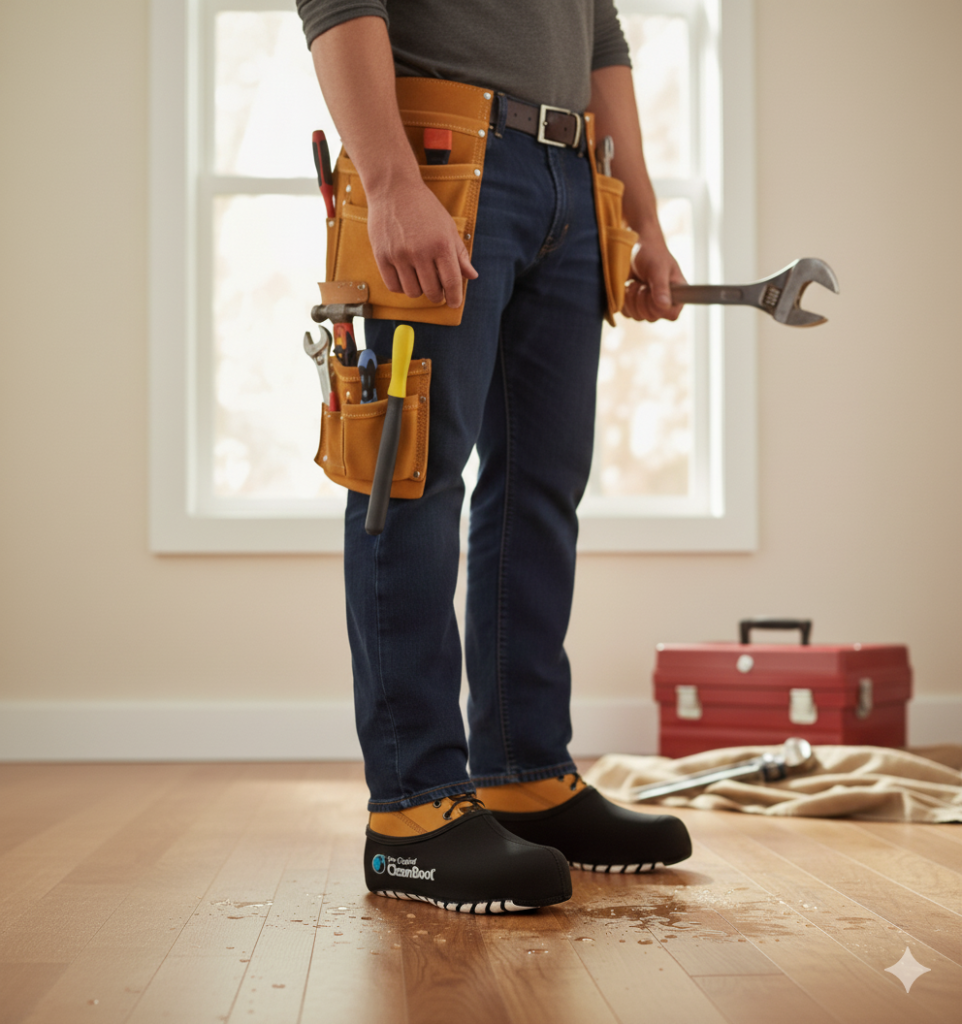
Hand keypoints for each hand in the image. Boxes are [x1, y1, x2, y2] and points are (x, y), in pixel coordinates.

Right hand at [366, 180, 477, 307]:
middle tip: (437, 290)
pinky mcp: (382, 256)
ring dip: (419, 291)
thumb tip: (472, 276)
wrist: (393, 189)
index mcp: (441, 244)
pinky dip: (402, 287)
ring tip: (420, 279)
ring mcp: (399, 255)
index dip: (455, 298)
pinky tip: (406, 277)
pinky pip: (394, 286)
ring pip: (413, 292)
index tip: (454, 303)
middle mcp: (421, 252)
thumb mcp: (448, 227)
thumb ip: (459, 254)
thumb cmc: (424, 208)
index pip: (452, 282)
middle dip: (437, 295)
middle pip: (432, 291)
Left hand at [621, 232, 685, 321]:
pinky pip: (627, 313)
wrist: (636, 249)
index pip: (671, 315)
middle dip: (642, 299)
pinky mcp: (634, 307)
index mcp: (677, 296)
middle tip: (643, 282)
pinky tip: (629, 287)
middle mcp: (664, 304)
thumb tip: (664, 305)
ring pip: (637, 317)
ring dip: (632, 298)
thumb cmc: (652, 254)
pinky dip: (624, 300)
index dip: (659, 307)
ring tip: (636, 282)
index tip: (652, 290)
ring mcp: (649, 307)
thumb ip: (661, 286)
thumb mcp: (658, 268)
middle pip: (651, 318)